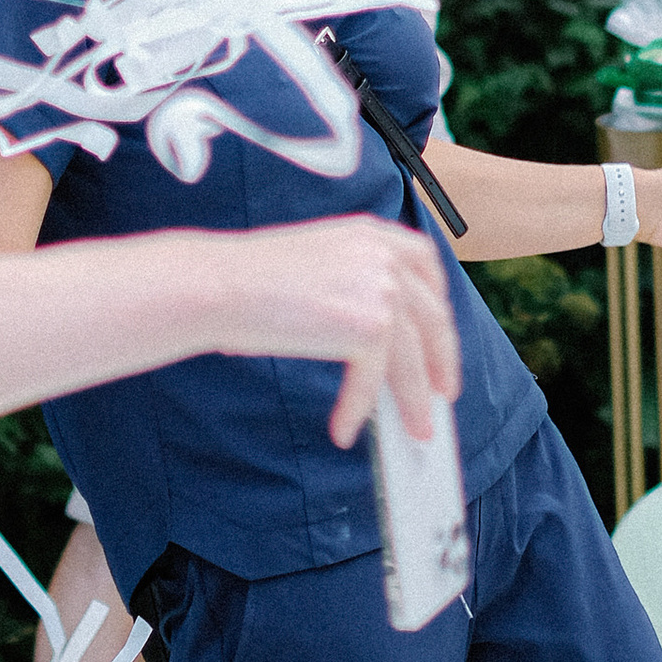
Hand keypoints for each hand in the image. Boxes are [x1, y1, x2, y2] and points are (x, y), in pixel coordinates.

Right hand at [204, 218, 462, 446]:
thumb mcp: (316, 263)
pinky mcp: (367, 324)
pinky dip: (359, 408)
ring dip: (416, 400)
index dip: (438, 304)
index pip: (425, 265)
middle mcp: (382, 254)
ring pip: (413, 357)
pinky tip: (344, 427)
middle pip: (432, 316)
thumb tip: (374, 341)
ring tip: (415, 429)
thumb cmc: (247, 279)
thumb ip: (353, 284)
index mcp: (370, 233)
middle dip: (442, 359)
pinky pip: (374, 379)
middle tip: (443, 392)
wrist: (217, 284)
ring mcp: (380, 287)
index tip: (439, 335)